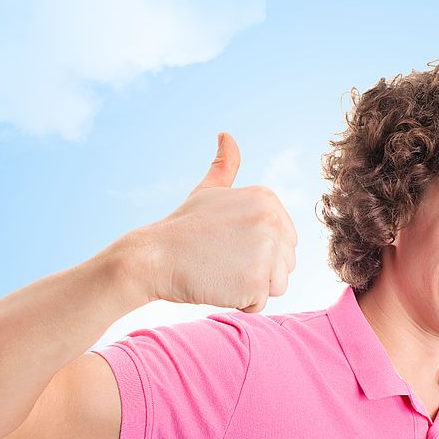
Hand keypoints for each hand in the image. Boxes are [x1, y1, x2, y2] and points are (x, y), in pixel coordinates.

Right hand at [134, 132, 297, 312]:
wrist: (153, 258)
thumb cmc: (180, 229)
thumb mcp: (206, 191)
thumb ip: (224, 167)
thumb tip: (226, 135)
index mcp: (267, 199)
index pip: (285, 241)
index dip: (256, 251)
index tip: (226, 244)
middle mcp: (273, 221)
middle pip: (285, 264)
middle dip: (257, 270)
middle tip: (221, 260)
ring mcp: (267, 250)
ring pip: (278, 285)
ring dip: (251, 288)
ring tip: (221, 271)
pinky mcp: (257, 280)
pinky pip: (260, 303)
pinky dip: (239, 302)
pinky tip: (217, 285)